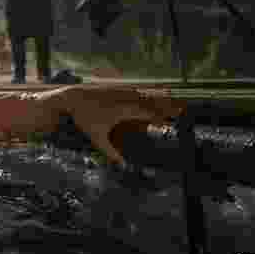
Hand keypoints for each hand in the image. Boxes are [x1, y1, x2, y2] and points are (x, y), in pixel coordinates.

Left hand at [47, 86, 185, 167]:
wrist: (71, 97)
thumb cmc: (84, 118)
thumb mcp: (97, 137)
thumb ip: (110, 152)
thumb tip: (121, 166)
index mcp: (123, 110)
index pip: (147, 114)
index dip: (161, 118)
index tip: (172, 124)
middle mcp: (124, 99)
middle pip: (150, 101)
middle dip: (166, 104)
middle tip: (182, 109)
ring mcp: (120, 91)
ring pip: (144, 92)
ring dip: (159, 94)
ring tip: (174, 96)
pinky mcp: (116, 87)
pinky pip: (135, 87)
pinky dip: (146, 89)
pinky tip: (153, 89)